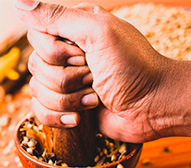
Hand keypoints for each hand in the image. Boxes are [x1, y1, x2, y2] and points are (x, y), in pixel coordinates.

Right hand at [15, 0, 190, 142]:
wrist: (155, 107)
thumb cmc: (135, 67)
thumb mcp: (99, 32)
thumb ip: (58, 16)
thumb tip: (18, 2)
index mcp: (76, 29)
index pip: (36, 34)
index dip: (55, 51)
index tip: (83, 55)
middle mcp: (70, 53)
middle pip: (35, 64)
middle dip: (67, 77)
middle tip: (96, 77)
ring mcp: (70, 81)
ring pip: (37, 90)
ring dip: (69, 98)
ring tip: (97, 97)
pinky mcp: (71, 107)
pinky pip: (40, 112)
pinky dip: (60, 116)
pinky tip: (81, 118)